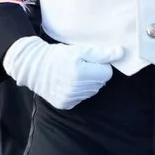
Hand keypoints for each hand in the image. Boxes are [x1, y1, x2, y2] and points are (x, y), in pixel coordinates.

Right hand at [2, 38, 116, 109]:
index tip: (88, 60)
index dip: (100, 65)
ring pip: (91, 91)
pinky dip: (77, 91)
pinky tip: (67, 83)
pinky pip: (80, 98)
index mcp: (81, 73)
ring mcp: (70, 98)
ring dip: (86, 83)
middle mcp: (76, 88)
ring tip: (72, 74)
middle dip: (94, 74)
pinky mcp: (65, 104)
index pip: (106, 73)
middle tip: (80, 66)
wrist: (33, 66)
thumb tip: (121, 53)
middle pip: (100, 83)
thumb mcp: (79, 49)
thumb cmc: (57, 55)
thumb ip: (101, 53)